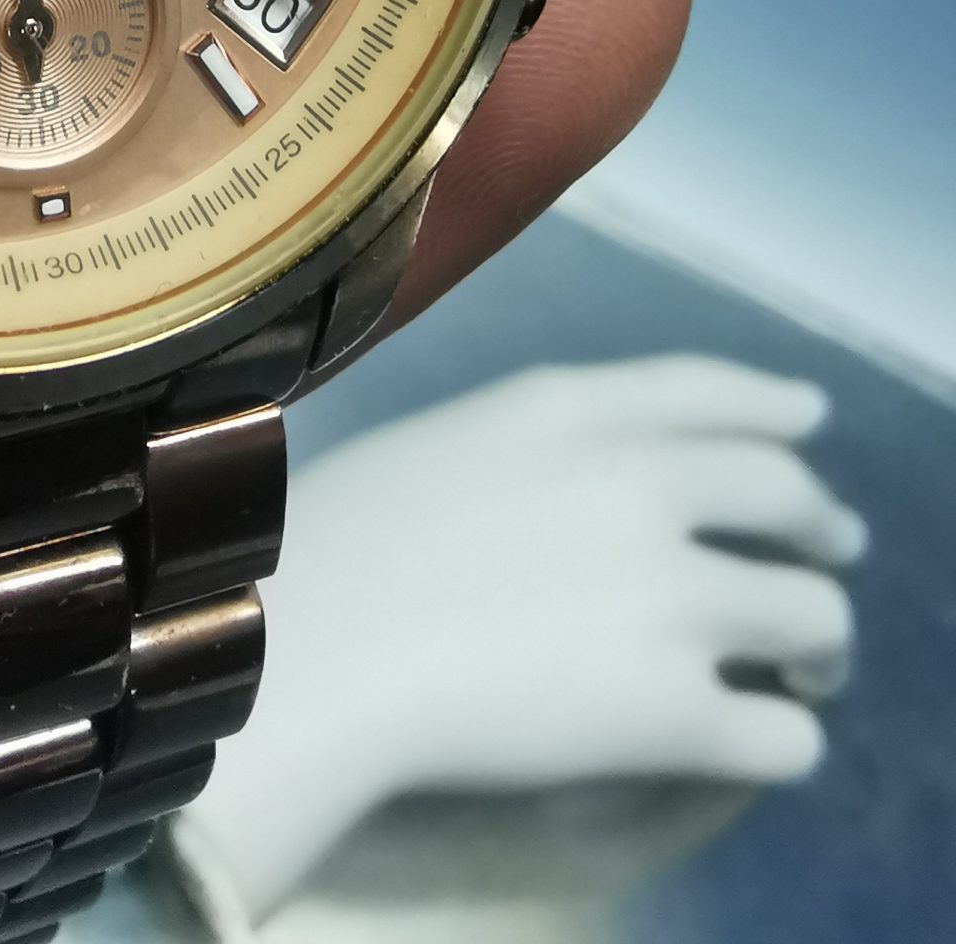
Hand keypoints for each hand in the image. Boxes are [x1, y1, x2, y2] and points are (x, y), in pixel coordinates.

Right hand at [187, 359, 864, 919]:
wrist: (305, 650)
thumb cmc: (327, 544)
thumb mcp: (438, 439)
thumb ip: (530, 446)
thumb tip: (592, 489)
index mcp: (567, 409)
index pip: (712, 393)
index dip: (775, 408)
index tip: (810, 418)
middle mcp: (638, 486)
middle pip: (790, 498)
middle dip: (821, 530)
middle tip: (825, 560)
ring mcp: (668, 599)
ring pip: (816, 618)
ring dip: (819, 646)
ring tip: (804, 671)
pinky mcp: (672, 712)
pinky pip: (786, 736)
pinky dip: (781, 738)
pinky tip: (754, 739)